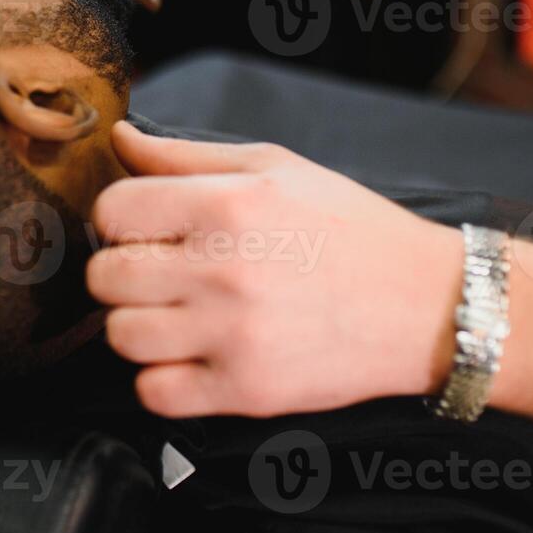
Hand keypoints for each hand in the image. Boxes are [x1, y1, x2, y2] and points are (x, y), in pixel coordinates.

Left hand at [86, 121, 463, 418]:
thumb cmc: (349, 228)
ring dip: (137, 326)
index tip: (144, 229)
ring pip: (120, 337)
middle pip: (105, 277)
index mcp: (227, 205)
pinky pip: (153, 393)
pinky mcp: (246, 390)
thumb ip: (186, 155)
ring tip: (174, 316)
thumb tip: (119, 138)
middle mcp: (224, 269)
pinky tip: (192, 356)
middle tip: (157, 274)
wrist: (427, 305)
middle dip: (121, 272)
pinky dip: (161, 379)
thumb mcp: (274, 167)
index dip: (119, 218)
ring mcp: (233, 335)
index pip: (112, 211)